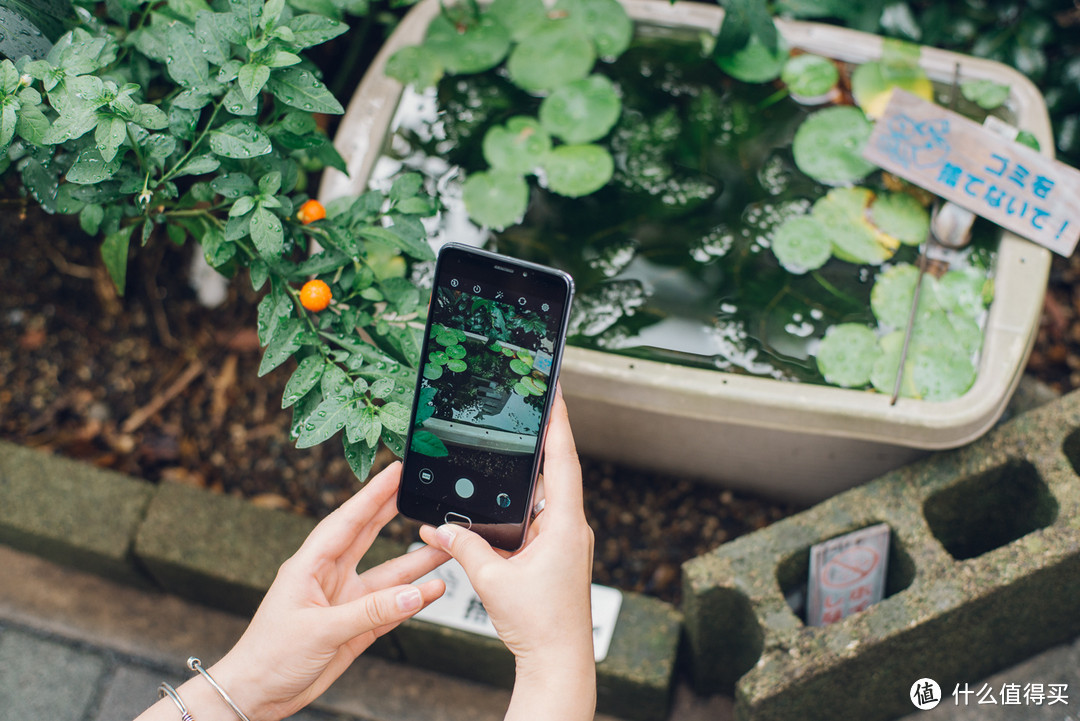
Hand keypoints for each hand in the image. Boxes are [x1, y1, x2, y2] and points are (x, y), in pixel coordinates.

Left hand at [137, 462, 447, 720]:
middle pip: (368, 535)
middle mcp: (330, 578)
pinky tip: (433, 588)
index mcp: (310, 566)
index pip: (346, 521)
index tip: (393, 471)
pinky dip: (414, 598)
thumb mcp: (319, 630)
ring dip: (415, 561)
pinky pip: (392, 606)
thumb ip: (370, 612)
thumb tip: (413, 593)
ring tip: (444, 545)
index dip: (372, 494)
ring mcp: (345, 601)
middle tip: (418, 489)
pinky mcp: (357, 627)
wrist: (258, 696)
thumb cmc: (268, 657)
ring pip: (388, 574)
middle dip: (393, 511)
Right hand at [419, 387, 595, 719]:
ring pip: (543, 499)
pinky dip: (517, 511)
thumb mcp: (492, 580)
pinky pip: (536, 522)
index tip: (557, 391)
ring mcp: (566, 542)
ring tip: (508, 449)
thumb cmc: (539, 626)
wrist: (557, 662)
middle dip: (539, 442)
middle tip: (527, 408)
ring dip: (524, 480)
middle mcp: (571, 529)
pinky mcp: (557, 556)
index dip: (559, 422)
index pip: (564, 460)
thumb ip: (464, 548)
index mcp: (566, 526)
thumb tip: (439, 530)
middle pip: (555, 473)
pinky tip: (497, 507)